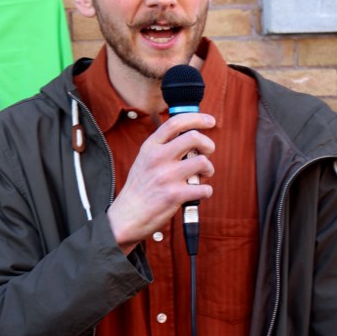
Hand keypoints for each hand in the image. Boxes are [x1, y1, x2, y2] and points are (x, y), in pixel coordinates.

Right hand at [106, 112, 215, 252]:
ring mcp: (166, 176)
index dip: (197, 118)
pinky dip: (206, 191)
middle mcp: (158, 158)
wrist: (126, 216)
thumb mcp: (144, 159)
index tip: (210, 121)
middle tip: (207, 153)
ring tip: (202, 176)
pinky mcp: (174, 195)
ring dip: (209, 169)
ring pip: (202, 162)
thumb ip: (163, 147)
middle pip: (194, 137)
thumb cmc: (139, 188)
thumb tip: (191, 137)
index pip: (175, 122)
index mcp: (150, 147)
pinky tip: (197, 193)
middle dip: (208, 144)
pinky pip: (204, 188)